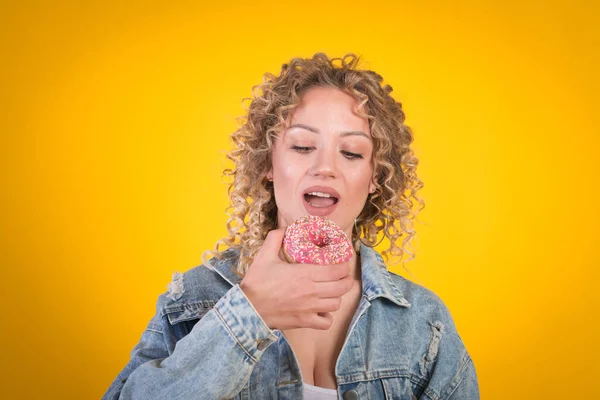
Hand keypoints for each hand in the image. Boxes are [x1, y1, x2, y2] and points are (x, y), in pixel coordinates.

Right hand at [239, 228, 354, 329]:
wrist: (247, 308)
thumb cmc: (256, 282)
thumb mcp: (264, 256)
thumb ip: (275, 239)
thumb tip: (285, 228)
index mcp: (304, 273)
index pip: (336, 270)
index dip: (344, 267)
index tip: (342, 264)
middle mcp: (311, 291)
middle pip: (342, 287)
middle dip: (346, 281)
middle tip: (343, 277)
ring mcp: (309, 308)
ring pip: (336, 304)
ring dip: (337, 297)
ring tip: (332, 292)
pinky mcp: (304, 322)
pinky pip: (326, 323)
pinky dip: (327, 317)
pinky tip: (322, 311)